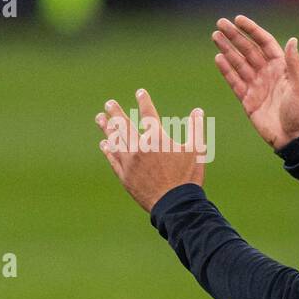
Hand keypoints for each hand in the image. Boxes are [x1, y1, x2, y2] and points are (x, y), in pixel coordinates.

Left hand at [96, 89, 206, 211]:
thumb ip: (196, 128)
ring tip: (100, 118)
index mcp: (157, 139)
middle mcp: (139, 148)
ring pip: (115, 140)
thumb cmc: (188, 178)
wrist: (175, 205)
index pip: (148, 114)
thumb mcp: (197, 150)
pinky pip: (113, 159)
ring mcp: (129, 162)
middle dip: (116, 112)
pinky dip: (108, 150)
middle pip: (124, 125)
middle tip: (109, 103)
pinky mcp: (124, 176)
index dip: (144, 101)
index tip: (140, 92)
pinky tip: (104, 144)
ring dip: (107, 128)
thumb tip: (198, 110)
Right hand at [212, 15, 298, 149]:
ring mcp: (256, 85)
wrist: (293, 138)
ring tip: (215, 37)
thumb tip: (292, 40)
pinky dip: (226, 70)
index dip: (251, 30)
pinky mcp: (247, 99)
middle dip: (234, 36)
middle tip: (220, 24)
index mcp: (281, 67)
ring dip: (227, 49)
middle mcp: (267, 73)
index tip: (238, 19)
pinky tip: (218, 58)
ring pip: (238, 63)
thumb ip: (294, 64)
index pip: (263, 42)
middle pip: (247, 50)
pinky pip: (234, 81)